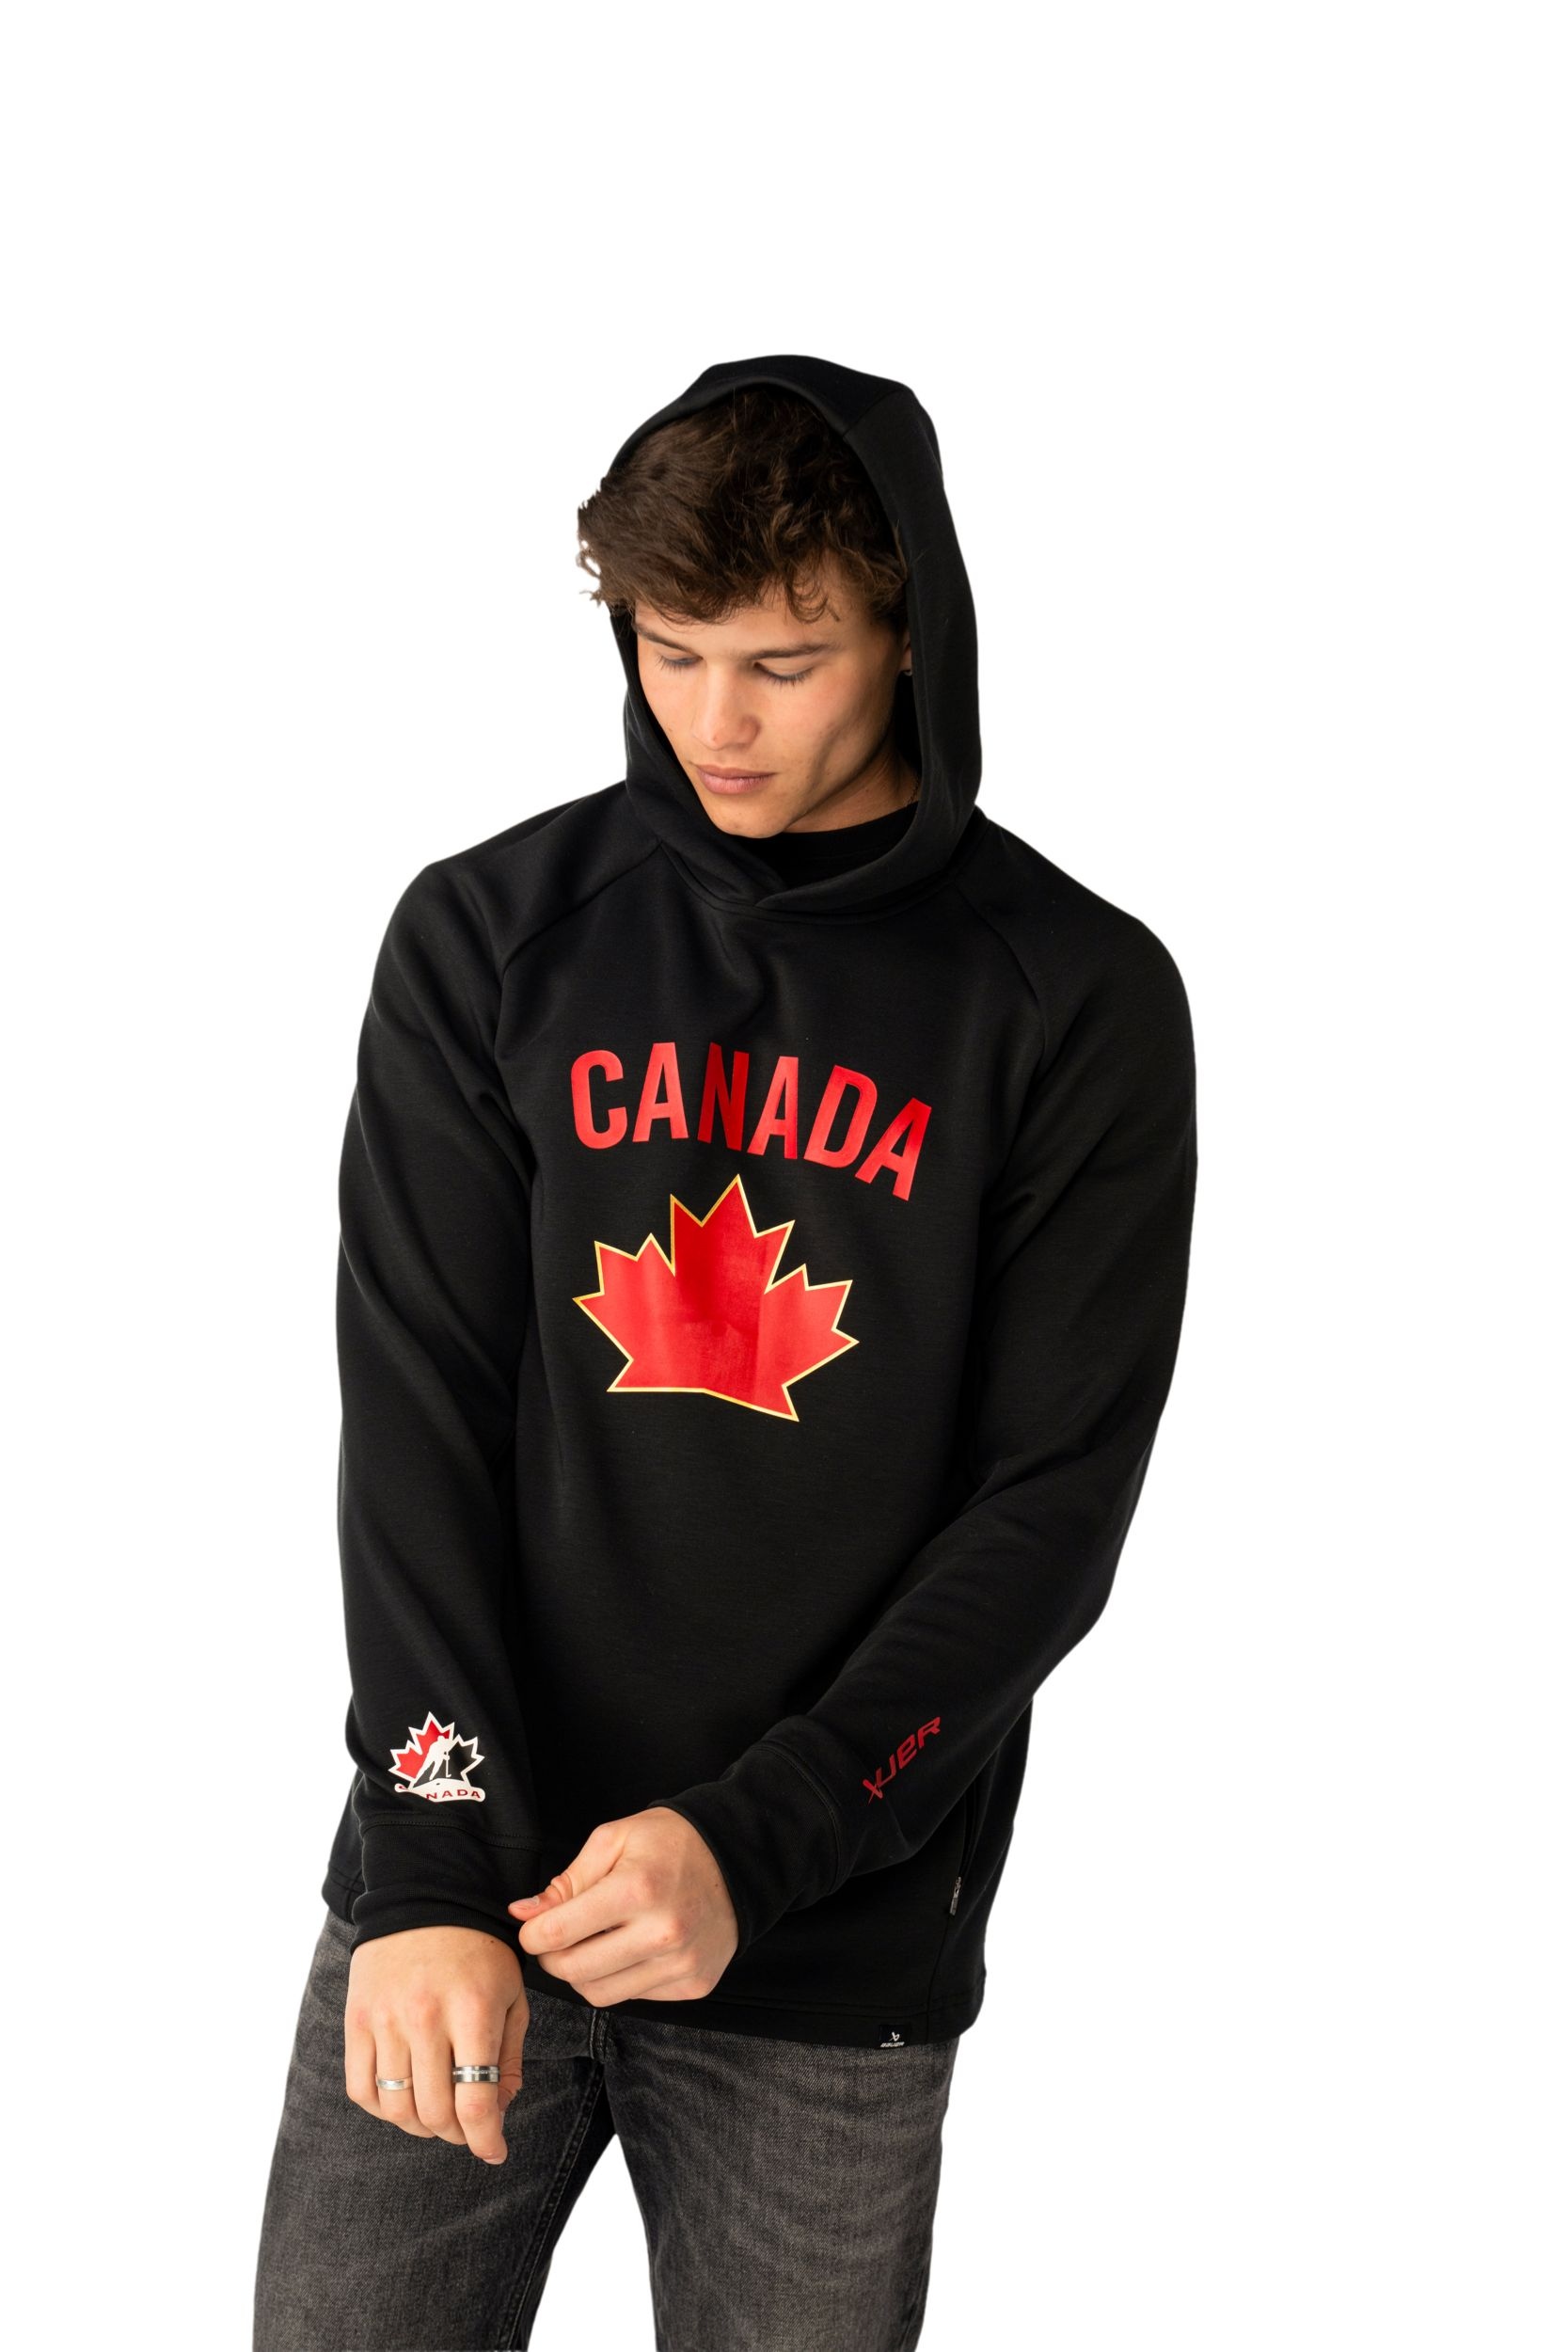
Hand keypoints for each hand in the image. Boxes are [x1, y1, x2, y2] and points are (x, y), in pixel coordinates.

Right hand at [344, 1925, 527, 2163]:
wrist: (426, 1897)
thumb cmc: (479, 1950)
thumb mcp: (512, 1994)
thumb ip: (509, 2056)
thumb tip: (500, 2110)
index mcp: (472, 2010)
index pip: (475, 2102)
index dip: (486, 2140)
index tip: (495, 2151)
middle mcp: (425, 2017)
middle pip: (434, 2113)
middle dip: (457, 2135)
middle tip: (468, 2129)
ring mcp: (385, 2019)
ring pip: (396, 2109)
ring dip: (420, 2127)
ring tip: (436, 2115)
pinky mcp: (356, 2019)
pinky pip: (361, 2088)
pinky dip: (382, 2107)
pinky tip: (403, 2098)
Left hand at [508, 1807, 738, 2004]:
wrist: (736, 1860)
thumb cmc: (670, 1843)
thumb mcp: (613, 1841)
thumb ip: (567, 1881)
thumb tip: (523, 1913)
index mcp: (638, 1889)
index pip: (560, 1932)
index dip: (533, 1935)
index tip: (532, 1929)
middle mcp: (662, 1933)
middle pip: (575, 1971)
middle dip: (551, 1958)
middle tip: (553, 1940)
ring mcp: (681, 1964)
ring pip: (601, 1993)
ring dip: (582, 1974)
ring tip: (588, 1945)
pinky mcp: (693, 1984)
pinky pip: (635, 1996)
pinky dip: (619, 1979)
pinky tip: (627, 1950)